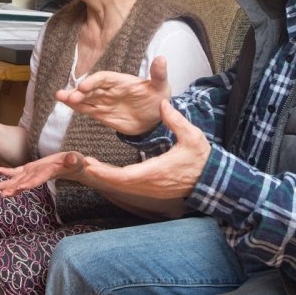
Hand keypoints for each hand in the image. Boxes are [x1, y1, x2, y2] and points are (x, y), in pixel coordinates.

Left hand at [0, 151, 85, 196]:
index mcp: (48, 173)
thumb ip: (74, 160)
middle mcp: (38, 175)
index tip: (20, 188)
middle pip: (23, 184)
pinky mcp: (31, 168)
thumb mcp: (77, 160)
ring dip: (5, 183)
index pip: (38, 180)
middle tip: (1, 194)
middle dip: (12, 188)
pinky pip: (17, 170)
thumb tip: (74, 158)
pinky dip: (7, 171)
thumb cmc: (76, 163)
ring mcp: (33, 172)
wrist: (72, 166)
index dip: (30, 184)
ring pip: (17, 179)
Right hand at [56, 56, 171, 135]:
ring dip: (73, 98)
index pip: (104, 79)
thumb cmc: (158, 98)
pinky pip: (87, 109)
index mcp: (121, 81)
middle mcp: (109, 90)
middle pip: (91, 88)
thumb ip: (159, 74)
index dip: (94, 81)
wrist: (155, 118)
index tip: (84, 86)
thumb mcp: (161, 86)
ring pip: (85, 98)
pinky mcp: (102, 114)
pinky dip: (77, 107)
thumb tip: (162, 59)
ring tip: (60, 97)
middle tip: (67, 96)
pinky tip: (67, 105)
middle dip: (78, 91)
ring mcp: (104, 101)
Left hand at [83, 99, 210, 199]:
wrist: (212, 180)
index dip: (106, 172)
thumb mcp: (192, 136)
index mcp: (157, 170)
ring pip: (123, 187)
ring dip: (107, 177)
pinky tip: (108, 171)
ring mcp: (152, 189)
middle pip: (119, 183)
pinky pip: (130, 187)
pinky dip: (117, 179)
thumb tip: (162, 104)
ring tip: (91, 165)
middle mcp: (151, 183)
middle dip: (101, 175)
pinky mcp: (153, 190)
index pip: (126, 175)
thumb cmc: (202, 158)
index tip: (91, 166)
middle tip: (84, 164)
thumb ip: (176, 120)